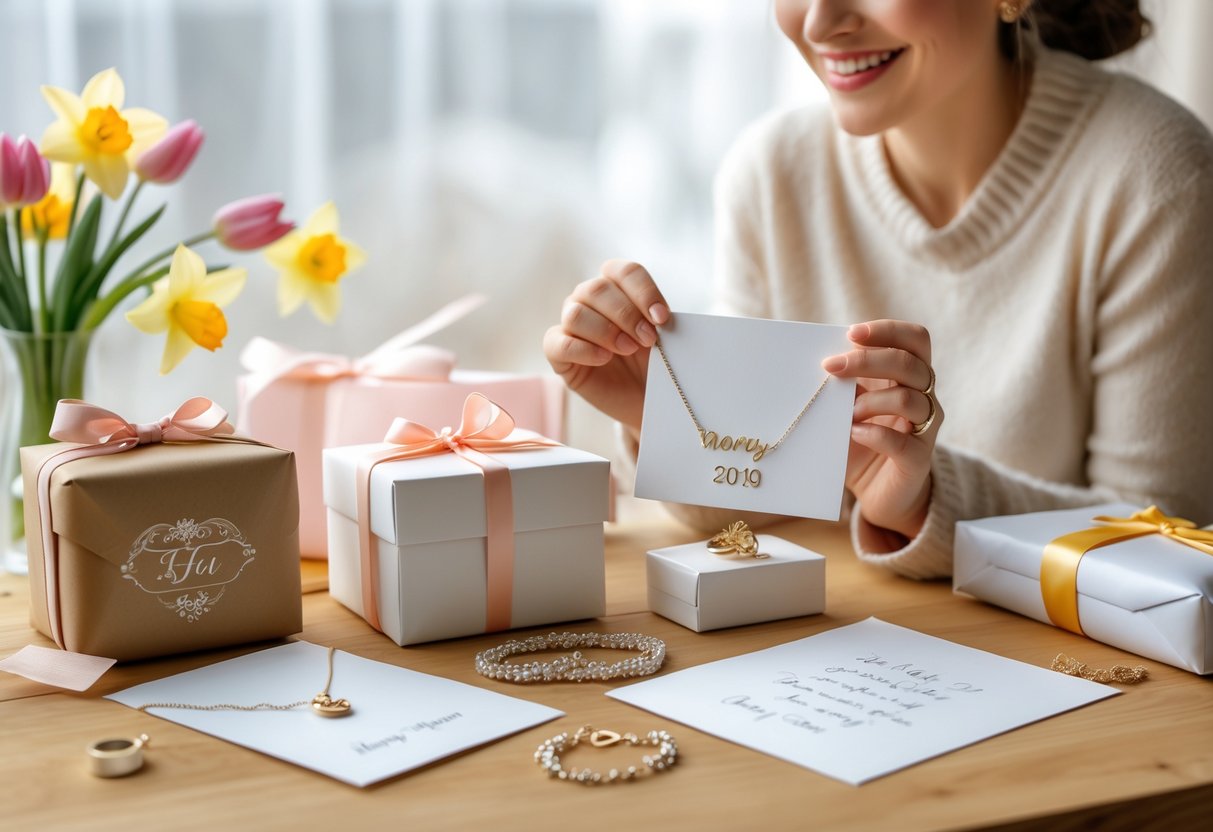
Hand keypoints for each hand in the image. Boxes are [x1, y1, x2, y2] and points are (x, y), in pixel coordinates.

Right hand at [543, 260, 669, 431]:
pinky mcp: (558, 355)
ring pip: (575, 313)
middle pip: (597, 289)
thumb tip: (659, 314)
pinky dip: (583, 349)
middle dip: (627, 314)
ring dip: (606, 331)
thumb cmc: (652, 364)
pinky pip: (557, 343)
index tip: (662, 318)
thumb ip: (657, 319)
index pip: (624, 272)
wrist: (644, 399)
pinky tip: (604, 359)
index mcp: (616, 288)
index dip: (643, 291)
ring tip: (628, 349)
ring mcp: (570, 326)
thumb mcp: (664, 338)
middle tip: (648, 339)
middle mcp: (588, 300)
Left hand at [821, 319, 941, 542]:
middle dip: (868, 360)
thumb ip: (844, 382)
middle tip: (831, 367)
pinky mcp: (918, 460)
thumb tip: (821, 360)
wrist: (877, 492)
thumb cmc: (860, 440)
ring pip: (910, 399)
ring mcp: (925, 429)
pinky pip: (902, 442)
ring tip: (846, 414)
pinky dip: (874, 433)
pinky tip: (853, 433)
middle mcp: (924, 397)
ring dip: (870, 401)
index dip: (887, 330)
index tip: (851, 333)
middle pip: (910, 363)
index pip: (914, 339)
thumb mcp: (849, 405)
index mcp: (909, 377)